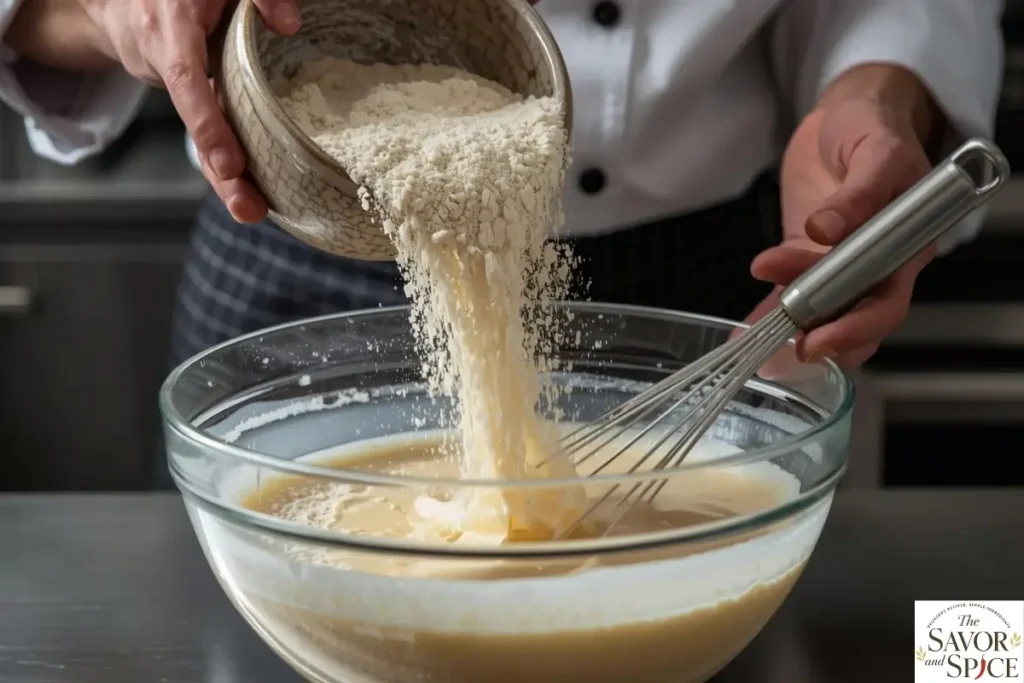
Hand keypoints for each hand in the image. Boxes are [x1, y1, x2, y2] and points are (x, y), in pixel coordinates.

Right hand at [77, 0, 302, 222]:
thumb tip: (290, 25)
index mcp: (172, 27)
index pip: (187, 81)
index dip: (207, 125)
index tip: (230, 165)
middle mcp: (163, 57)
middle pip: (192, 123)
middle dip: (219, 173)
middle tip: (248, 210)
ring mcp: (167, 76)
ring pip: (195, 131)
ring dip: (222, 176)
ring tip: (251, 210)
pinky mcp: (177, 89)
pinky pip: (199, 123)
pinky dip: (220, 153)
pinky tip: (245, 187)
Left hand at [747, 65, 939, 368]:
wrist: (845, 118)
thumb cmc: (875, 129)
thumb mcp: (876, 150)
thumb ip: (860, 191)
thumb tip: (827, 228)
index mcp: (905, 246)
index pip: (887, 301)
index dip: (856, 326)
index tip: (819, 336)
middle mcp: (876, 265)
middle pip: (856, 320)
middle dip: (820, 338)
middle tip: (783, 346)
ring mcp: (839, 266)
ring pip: (822, 315)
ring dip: (789, 329)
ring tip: (754, 340)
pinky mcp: (807, 260)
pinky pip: (790, 294)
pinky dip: (768, 314)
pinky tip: (745, 329)